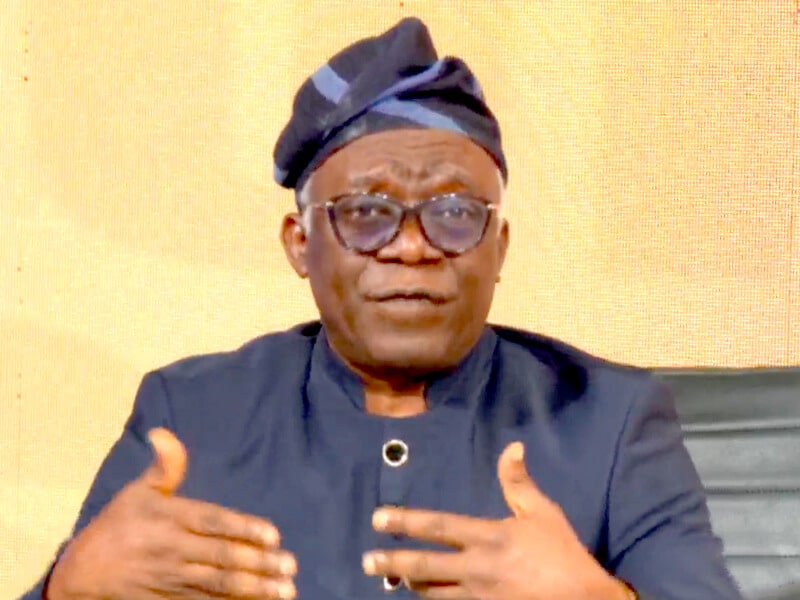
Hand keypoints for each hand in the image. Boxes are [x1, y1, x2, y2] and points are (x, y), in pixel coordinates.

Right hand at [47, 428, 296, 599]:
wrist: (83, 573)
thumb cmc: (118, 525)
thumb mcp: (138, 491)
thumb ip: (164, 467)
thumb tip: (164, 432)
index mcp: (169, 519)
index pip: (213, 523)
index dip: (243, 528)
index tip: (274, 535)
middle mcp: (173, 550)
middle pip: (222, 557)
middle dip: (259, 563)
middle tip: (290, 565)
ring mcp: (173, 579)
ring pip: (219, 585)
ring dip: (255, 588)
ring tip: (286, 590)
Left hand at [362, 442, 631, 599]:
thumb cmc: (563, 554)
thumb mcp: (543, 513)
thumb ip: (519, 483)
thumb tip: (512, 447)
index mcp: (489, 537)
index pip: (438, 526)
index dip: (406, 521)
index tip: (378, 518)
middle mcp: (477, 568)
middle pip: (425, 566)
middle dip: (393, 561)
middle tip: (367, 560)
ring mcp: (479, 597)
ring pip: (433, 593)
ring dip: (410, 585)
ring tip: (391, 579)